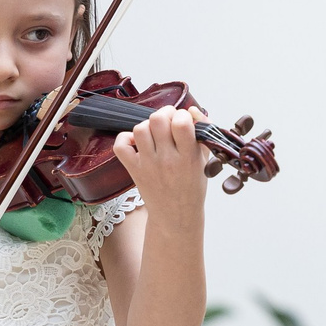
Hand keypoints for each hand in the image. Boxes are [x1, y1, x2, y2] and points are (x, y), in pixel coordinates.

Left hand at [115, 104, 209, 221]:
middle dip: (164, 113)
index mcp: (188, 157)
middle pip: (157, 120)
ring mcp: (148, 165)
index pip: (181, 123)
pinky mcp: (134, 170)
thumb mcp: (205, 159)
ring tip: (155, 134)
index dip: (182, 115)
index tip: (184, 122)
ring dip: (148, 125)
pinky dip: (125, 138)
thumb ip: (203, 131)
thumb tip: (193, 110)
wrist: (176, 216)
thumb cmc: (192, 186)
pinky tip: (137, 143)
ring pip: (140, 129)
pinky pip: (121, 146)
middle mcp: (167, 160)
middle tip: (169, 122)